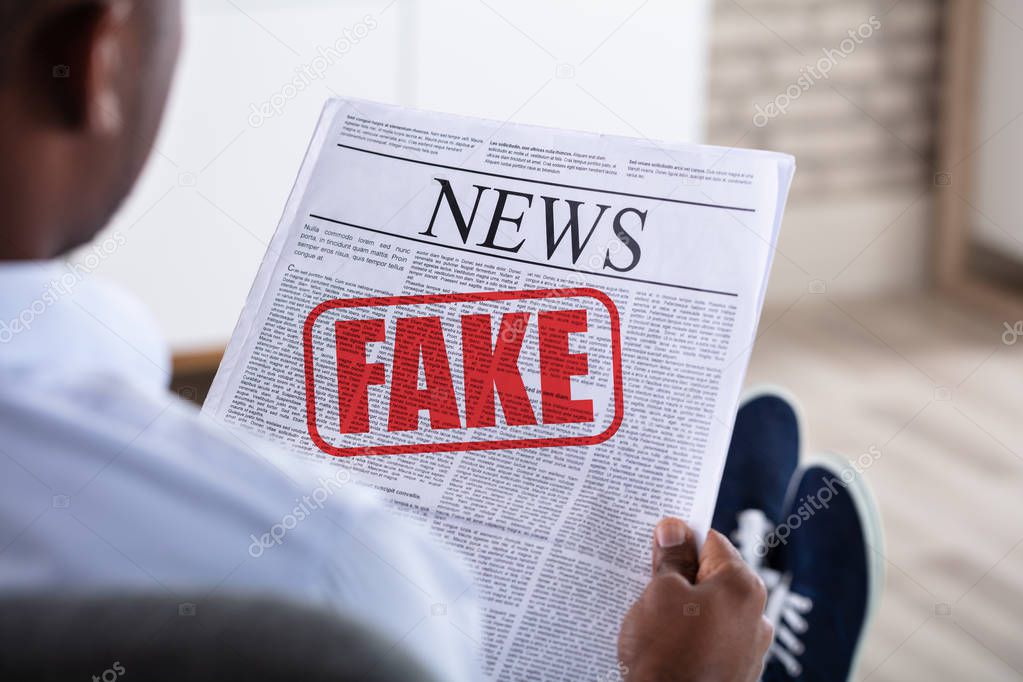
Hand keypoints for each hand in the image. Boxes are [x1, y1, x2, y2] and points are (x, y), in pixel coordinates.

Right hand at [618, 518, 772, 681]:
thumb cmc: (666, 655)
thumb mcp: (660, 593)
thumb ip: (671, 559)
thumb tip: (675, 530)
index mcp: (743, 586)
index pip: (711, 542)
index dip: (680, 540)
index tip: (657, 545)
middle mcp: (757, 615)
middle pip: (714, 576)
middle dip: (682, 577)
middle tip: (649, 584)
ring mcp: (750, 648)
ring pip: (713, 609)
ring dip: (687, 608)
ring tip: (655, 620)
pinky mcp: (737, 672)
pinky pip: (714, 638)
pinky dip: (693, 635)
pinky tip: (669, 645)